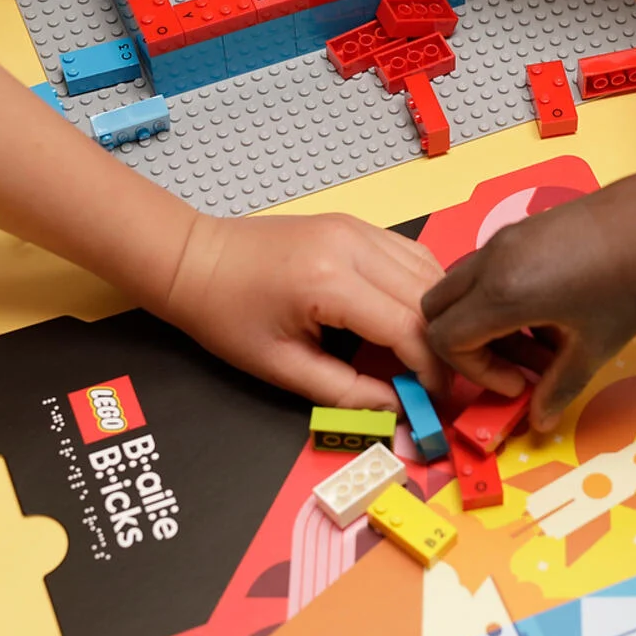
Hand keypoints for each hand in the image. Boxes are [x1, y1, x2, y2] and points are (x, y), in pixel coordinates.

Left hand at [164, 212, 445, 409]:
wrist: (194, 259)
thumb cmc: (226, 316)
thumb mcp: (281, 367)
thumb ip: (346, 392)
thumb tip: (399, 410)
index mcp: (330, 282)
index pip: (408, 327)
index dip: (431, 368)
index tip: (435, 400)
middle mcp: (354, 245)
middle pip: (427, 297)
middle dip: (441, 344)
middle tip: (438, 381)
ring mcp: (359, 228)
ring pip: (428, 270)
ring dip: (436, 314)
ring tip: (428, 352)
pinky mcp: (358, 225)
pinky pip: (410, 254)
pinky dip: (422, 289)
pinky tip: (414, 317)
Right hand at [422, 153, 635, 430]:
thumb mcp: (598, 344)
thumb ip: (559, 386)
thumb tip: (539, 417)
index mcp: (503, 291)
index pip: (445, 338)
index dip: (474, 372)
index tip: (517, 385)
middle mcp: (495, 258)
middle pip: (440, 307)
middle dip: (466, 346)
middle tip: (513, 368)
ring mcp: (510, 237)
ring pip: (466, 285)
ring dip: (488, 321)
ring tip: (543, 345)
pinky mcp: (529, 226)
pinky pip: (493, 266)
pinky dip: (504, 296)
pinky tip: (556, 312)